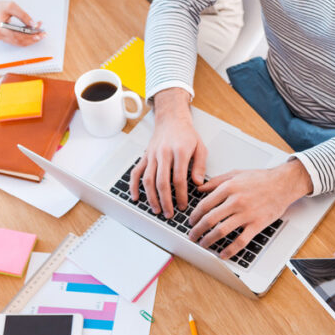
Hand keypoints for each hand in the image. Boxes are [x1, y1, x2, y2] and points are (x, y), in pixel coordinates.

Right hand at [0, 0, 43, 46]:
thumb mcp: (11, 6)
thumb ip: (23, 15)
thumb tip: (33, 24)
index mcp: (0, 28)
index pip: (17, 36)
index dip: (29, 37)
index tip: (38, 34)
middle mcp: (1, 36)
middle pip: (20, 42)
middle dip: (33, 38)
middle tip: (43, 34)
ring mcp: (3, 38)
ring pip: (20, 43)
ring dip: (31, 39)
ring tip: (40, 32)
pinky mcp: (7, 38)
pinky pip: (18, 40)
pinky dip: (27, 38)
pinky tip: (33, 33)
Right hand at [129, 99, 206, 217]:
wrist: (171, 120)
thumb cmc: (187, 135)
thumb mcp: (200, 148)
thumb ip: (200, 166)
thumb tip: (197, 183)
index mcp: (179, 151)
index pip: (178, 178)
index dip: (180, 195)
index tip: (183, 205)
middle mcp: (163, 153)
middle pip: (161, 182)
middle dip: (165, 201)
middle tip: (169, 214)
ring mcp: (152, 155)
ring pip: (148, 179)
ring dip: (151, 197)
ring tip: (156, 209)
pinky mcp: (145, 157)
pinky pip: (136, 172)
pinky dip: (134, 186)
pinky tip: (136, 197)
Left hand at [188, 160, 310, 259]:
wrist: (283, 183)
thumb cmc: (260, 178)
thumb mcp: (235, 173)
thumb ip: (216, 181)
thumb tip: (200, 189)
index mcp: (228, 188)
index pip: (205, 205)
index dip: (194, 215)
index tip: (191, 221)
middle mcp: (236, 201)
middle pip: (210, 219)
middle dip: (197, 230)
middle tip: (192, 235)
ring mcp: (246, 214)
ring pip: (222, 231)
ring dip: (209, 240)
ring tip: (203, 244)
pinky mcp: (257, 224)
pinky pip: (241, 240)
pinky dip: (230, 249)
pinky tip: (223, 254)